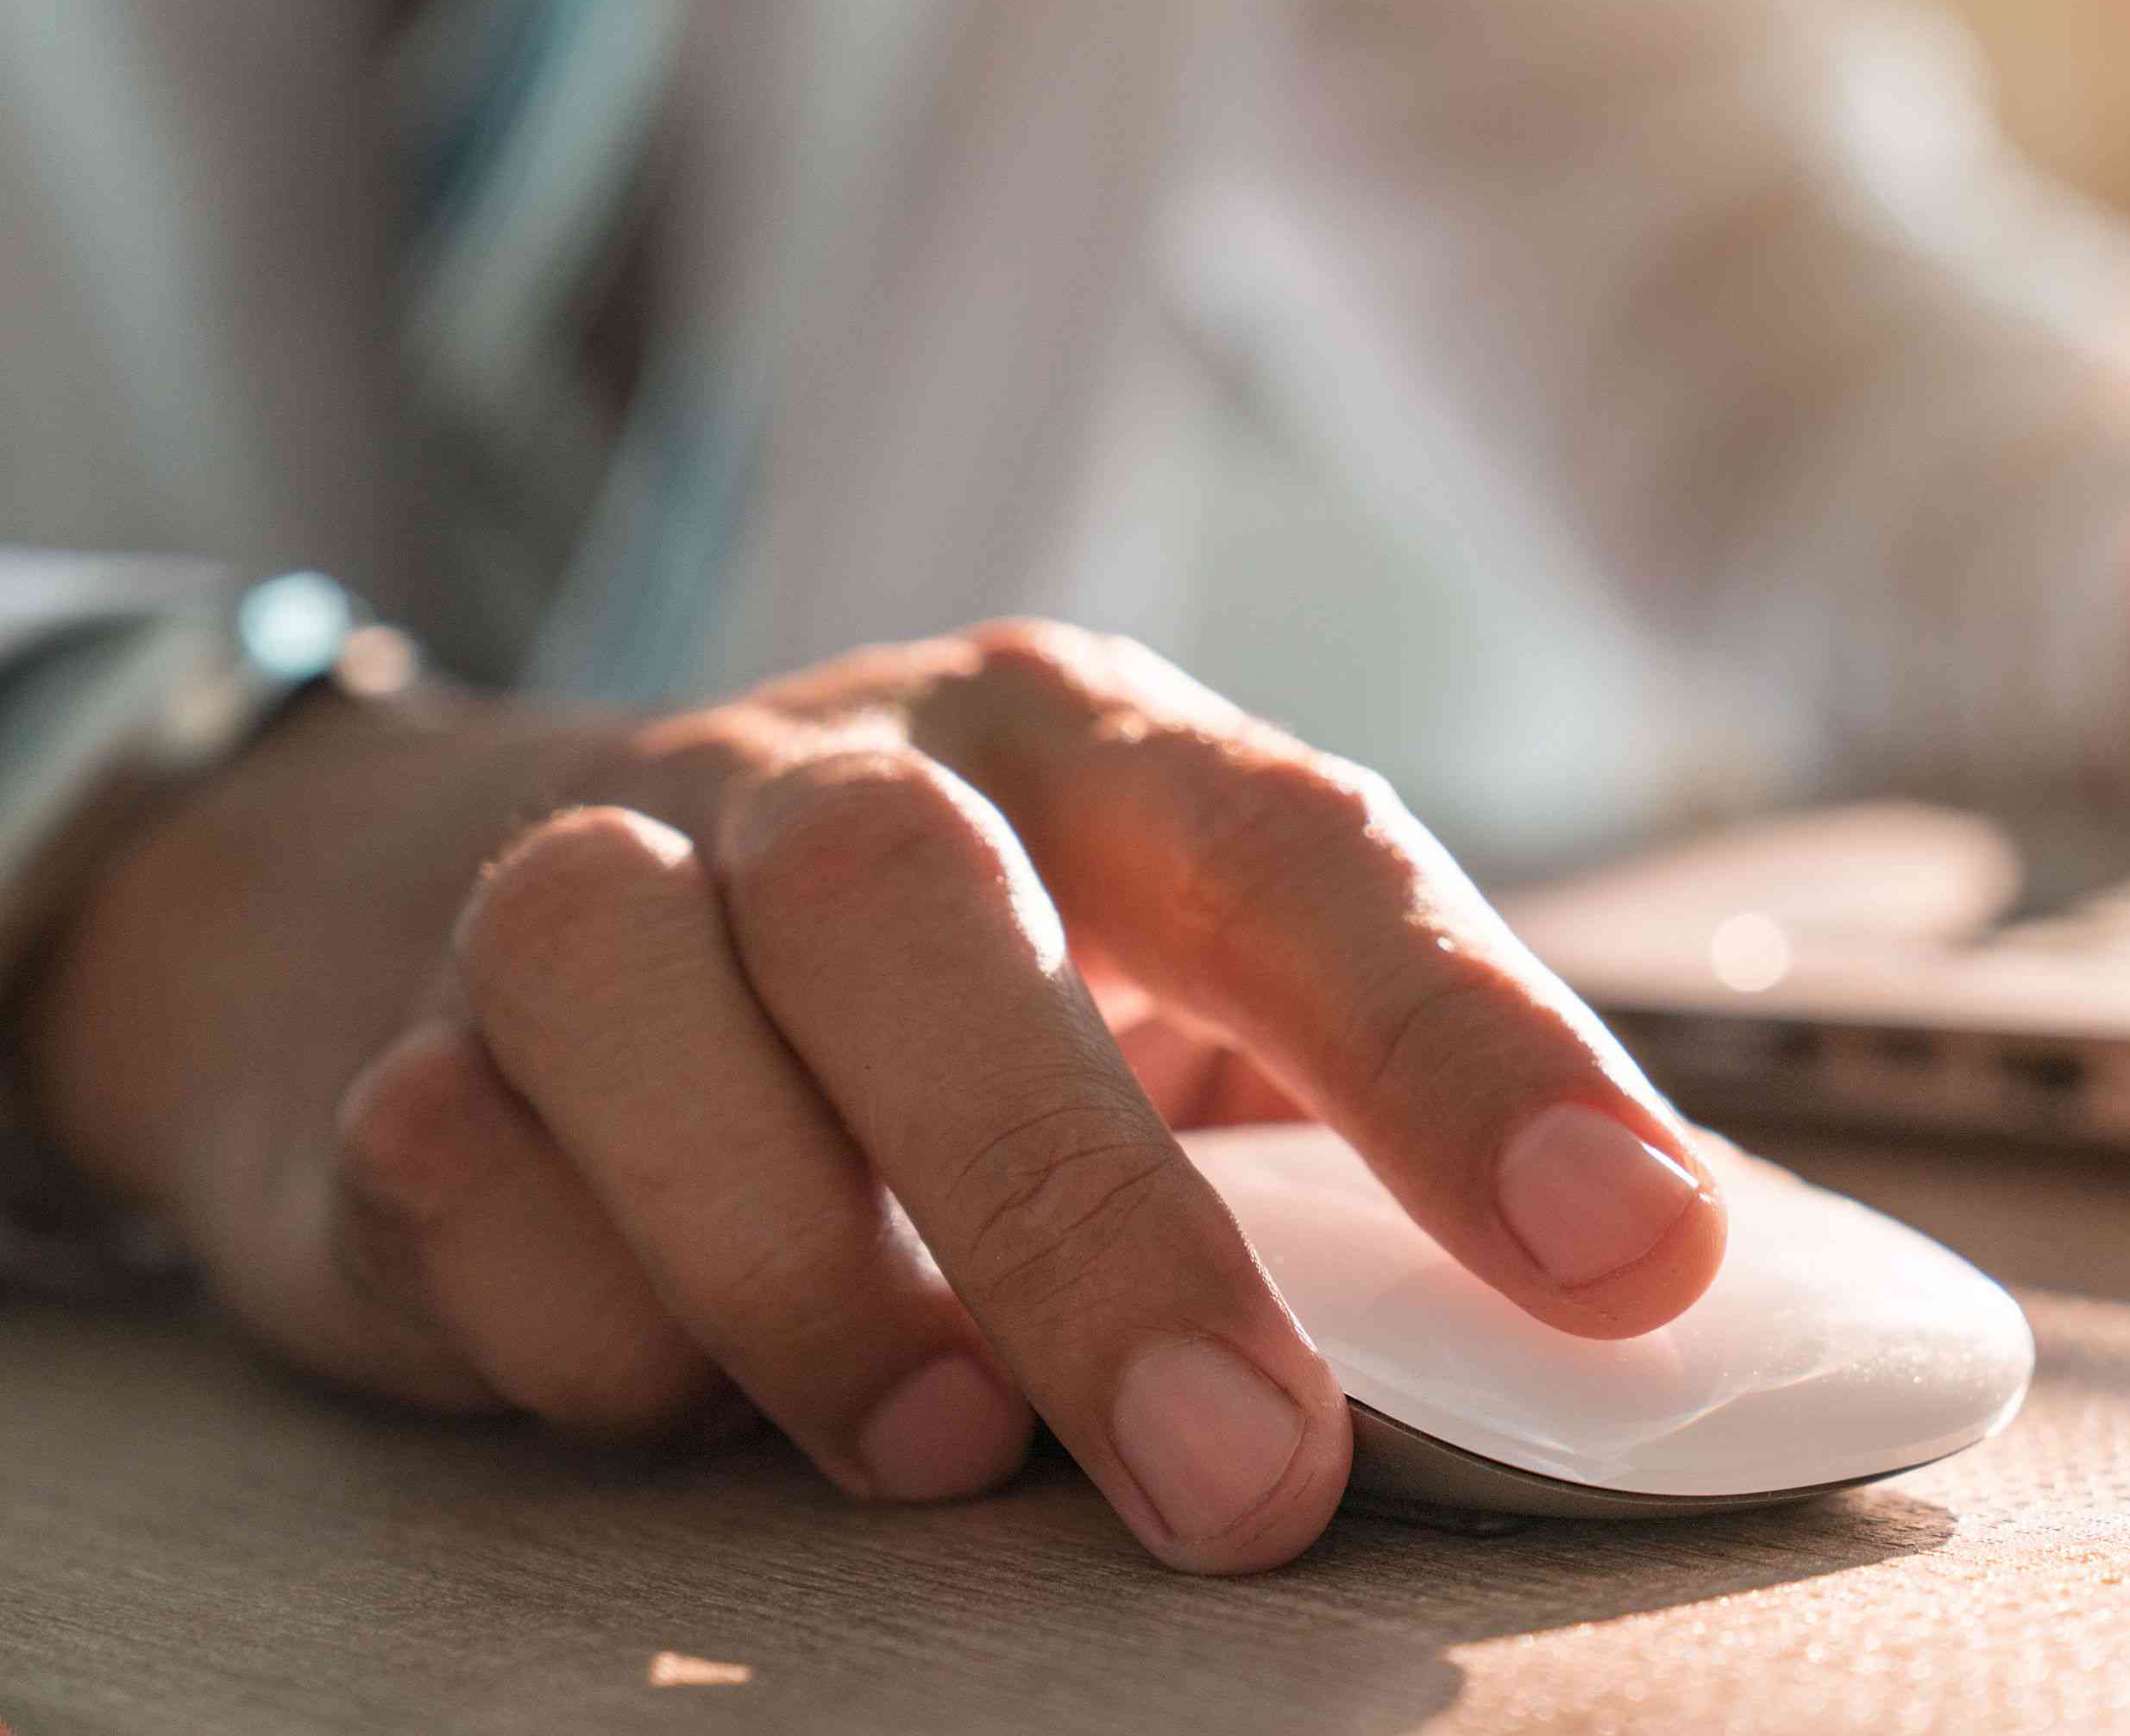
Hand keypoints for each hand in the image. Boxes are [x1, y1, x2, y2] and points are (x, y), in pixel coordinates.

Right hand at [19, 621, 1724, 1572]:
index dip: (1475, 1049)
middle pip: (922, 911)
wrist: (446, 886)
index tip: (1630, 1258)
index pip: (1308, 851)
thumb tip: (1609, 1333)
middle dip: (1090, 1219)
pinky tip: (671, 1385)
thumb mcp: (1145, 997)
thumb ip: (1319, 1130)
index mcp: (1090, 750)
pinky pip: (452, 1163)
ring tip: (930, 1438)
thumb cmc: (930, 992)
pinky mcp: (396, 1049)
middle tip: (1245, 1482)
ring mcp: (596, 882)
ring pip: (629, 984)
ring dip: (800, 1257)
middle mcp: (842, 778)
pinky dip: (578, 1316)